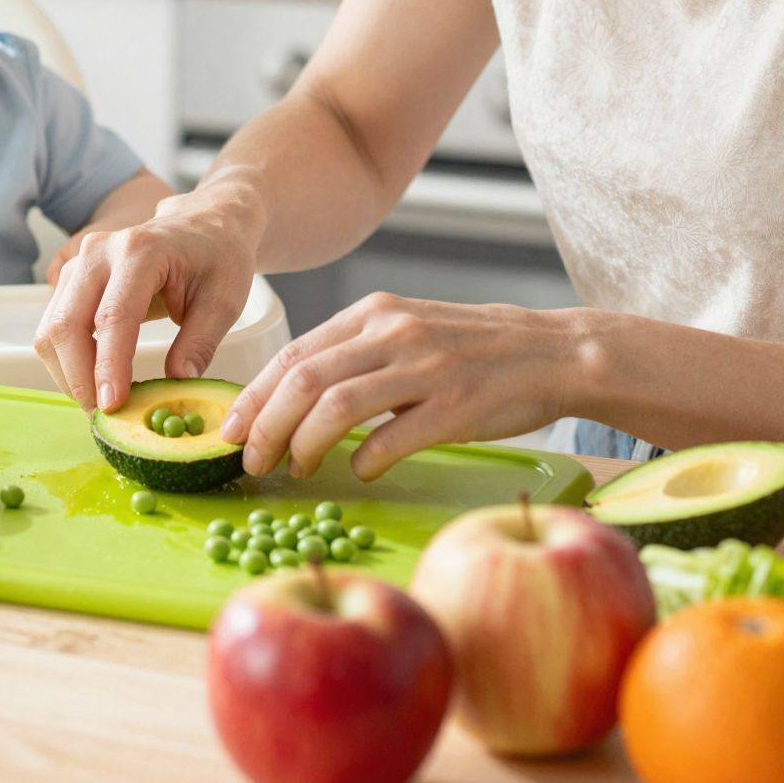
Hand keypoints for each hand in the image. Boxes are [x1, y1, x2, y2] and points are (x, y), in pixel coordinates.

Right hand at [34, 191, 256, 411]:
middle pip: (67, 323)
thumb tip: (178, 382)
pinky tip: (93, 380)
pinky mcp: (72, 279)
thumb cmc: (218, 258)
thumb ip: (201, 342)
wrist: (202, 224)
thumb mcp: (225, 300)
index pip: (113, 316)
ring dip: (68, 373)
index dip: (108, 365)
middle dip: (79, 378)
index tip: (112, 406)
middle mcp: (100, 252)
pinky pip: (54, 326)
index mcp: (142, 251)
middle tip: (104, 416)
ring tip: (100, 403)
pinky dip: (66, 360)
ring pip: (52, 329)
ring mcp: (80, 263)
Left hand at [221, 295, 587, 481]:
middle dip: (265, 426)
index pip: (293, 353)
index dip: (253, 396)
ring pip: (335, 407)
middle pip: (302, 380)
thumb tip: (292, 398)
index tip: (230, 430)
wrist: (552, 352)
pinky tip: (359, 470)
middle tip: (251, 461)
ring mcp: (425, 367)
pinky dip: (363, 460)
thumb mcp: (409, 331)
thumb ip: (356, 354)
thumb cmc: (474, 351)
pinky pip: (391, 438)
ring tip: (294, 469)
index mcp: (375, 313)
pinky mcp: (456, 405)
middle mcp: (393, 332)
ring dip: (302, 446)